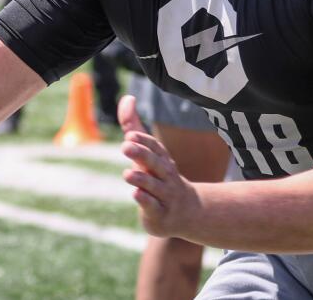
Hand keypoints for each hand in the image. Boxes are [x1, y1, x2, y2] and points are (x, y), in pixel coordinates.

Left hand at [118, 95, 200, 238]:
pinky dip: (146, 200)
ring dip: (141, 179)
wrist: (187, 213)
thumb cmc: (160, 176)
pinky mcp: (160, 214)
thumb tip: (127, 97)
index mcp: (163, 160)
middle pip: (156, 164)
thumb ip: (133, 126)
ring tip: (128, 174)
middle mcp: (166, 176)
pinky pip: (154, 207)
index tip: (130, 135)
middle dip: (142, 154)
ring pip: (154, 186)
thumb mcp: (147, 151)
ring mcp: (165, 195)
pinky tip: (136, 194)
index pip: (156, 147)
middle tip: (125, 146)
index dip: (144, 141)